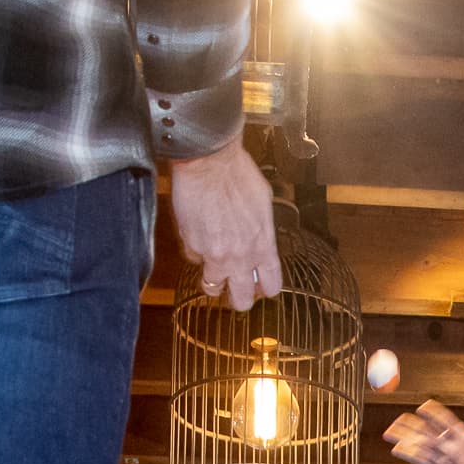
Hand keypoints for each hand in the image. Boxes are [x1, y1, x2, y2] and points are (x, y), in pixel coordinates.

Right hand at [167, 143, 284, 311]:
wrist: (209, 163)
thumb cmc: (238, 175)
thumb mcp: (263, 203)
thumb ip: (261, 230)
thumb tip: (259, 240)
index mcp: (263, 245)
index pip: (271, 285)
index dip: (265, 288)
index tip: (261, 286)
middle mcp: (240, 257)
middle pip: (241, 300)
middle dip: (239, 298)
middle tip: (235, 289)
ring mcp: (214, 256)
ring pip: (212, 286)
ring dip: (214, 278)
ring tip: (213, 263)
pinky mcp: (192, 247)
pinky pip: (194, 259)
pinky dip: (196, 251)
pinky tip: (199, 233)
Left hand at [383, 392, 463, 463]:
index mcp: (462, 436)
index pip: (445, 421)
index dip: (433, 413)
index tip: (423, 406)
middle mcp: (450, 447)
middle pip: (427, 433)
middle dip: (411, 425)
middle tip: (398, 417)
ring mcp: (441, 459)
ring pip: (419, 446)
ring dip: (402, 438)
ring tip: (388, 431)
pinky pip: (418, 460)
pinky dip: (406, 454)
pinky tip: (395, 448)